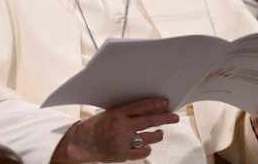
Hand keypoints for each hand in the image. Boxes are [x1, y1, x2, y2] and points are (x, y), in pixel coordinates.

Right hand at [51, 97, 178, 162]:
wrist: (83, 143)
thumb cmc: (98, 126)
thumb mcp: (111, 113)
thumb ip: (128, 112)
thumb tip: (149, 109)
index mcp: (117, 113)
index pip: (141, 106)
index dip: (155, 104)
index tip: (166, 103)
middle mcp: (121, 126)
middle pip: (149, 121)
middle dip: (165, 118)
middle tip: (174, 117)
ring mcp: (123, 141)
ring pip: (149, 137)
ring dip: (158, 135)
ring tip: (160, 133)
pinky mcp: (123, 154)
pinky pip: (143, 151)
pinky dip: (147, 148)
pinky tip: (147, 145)